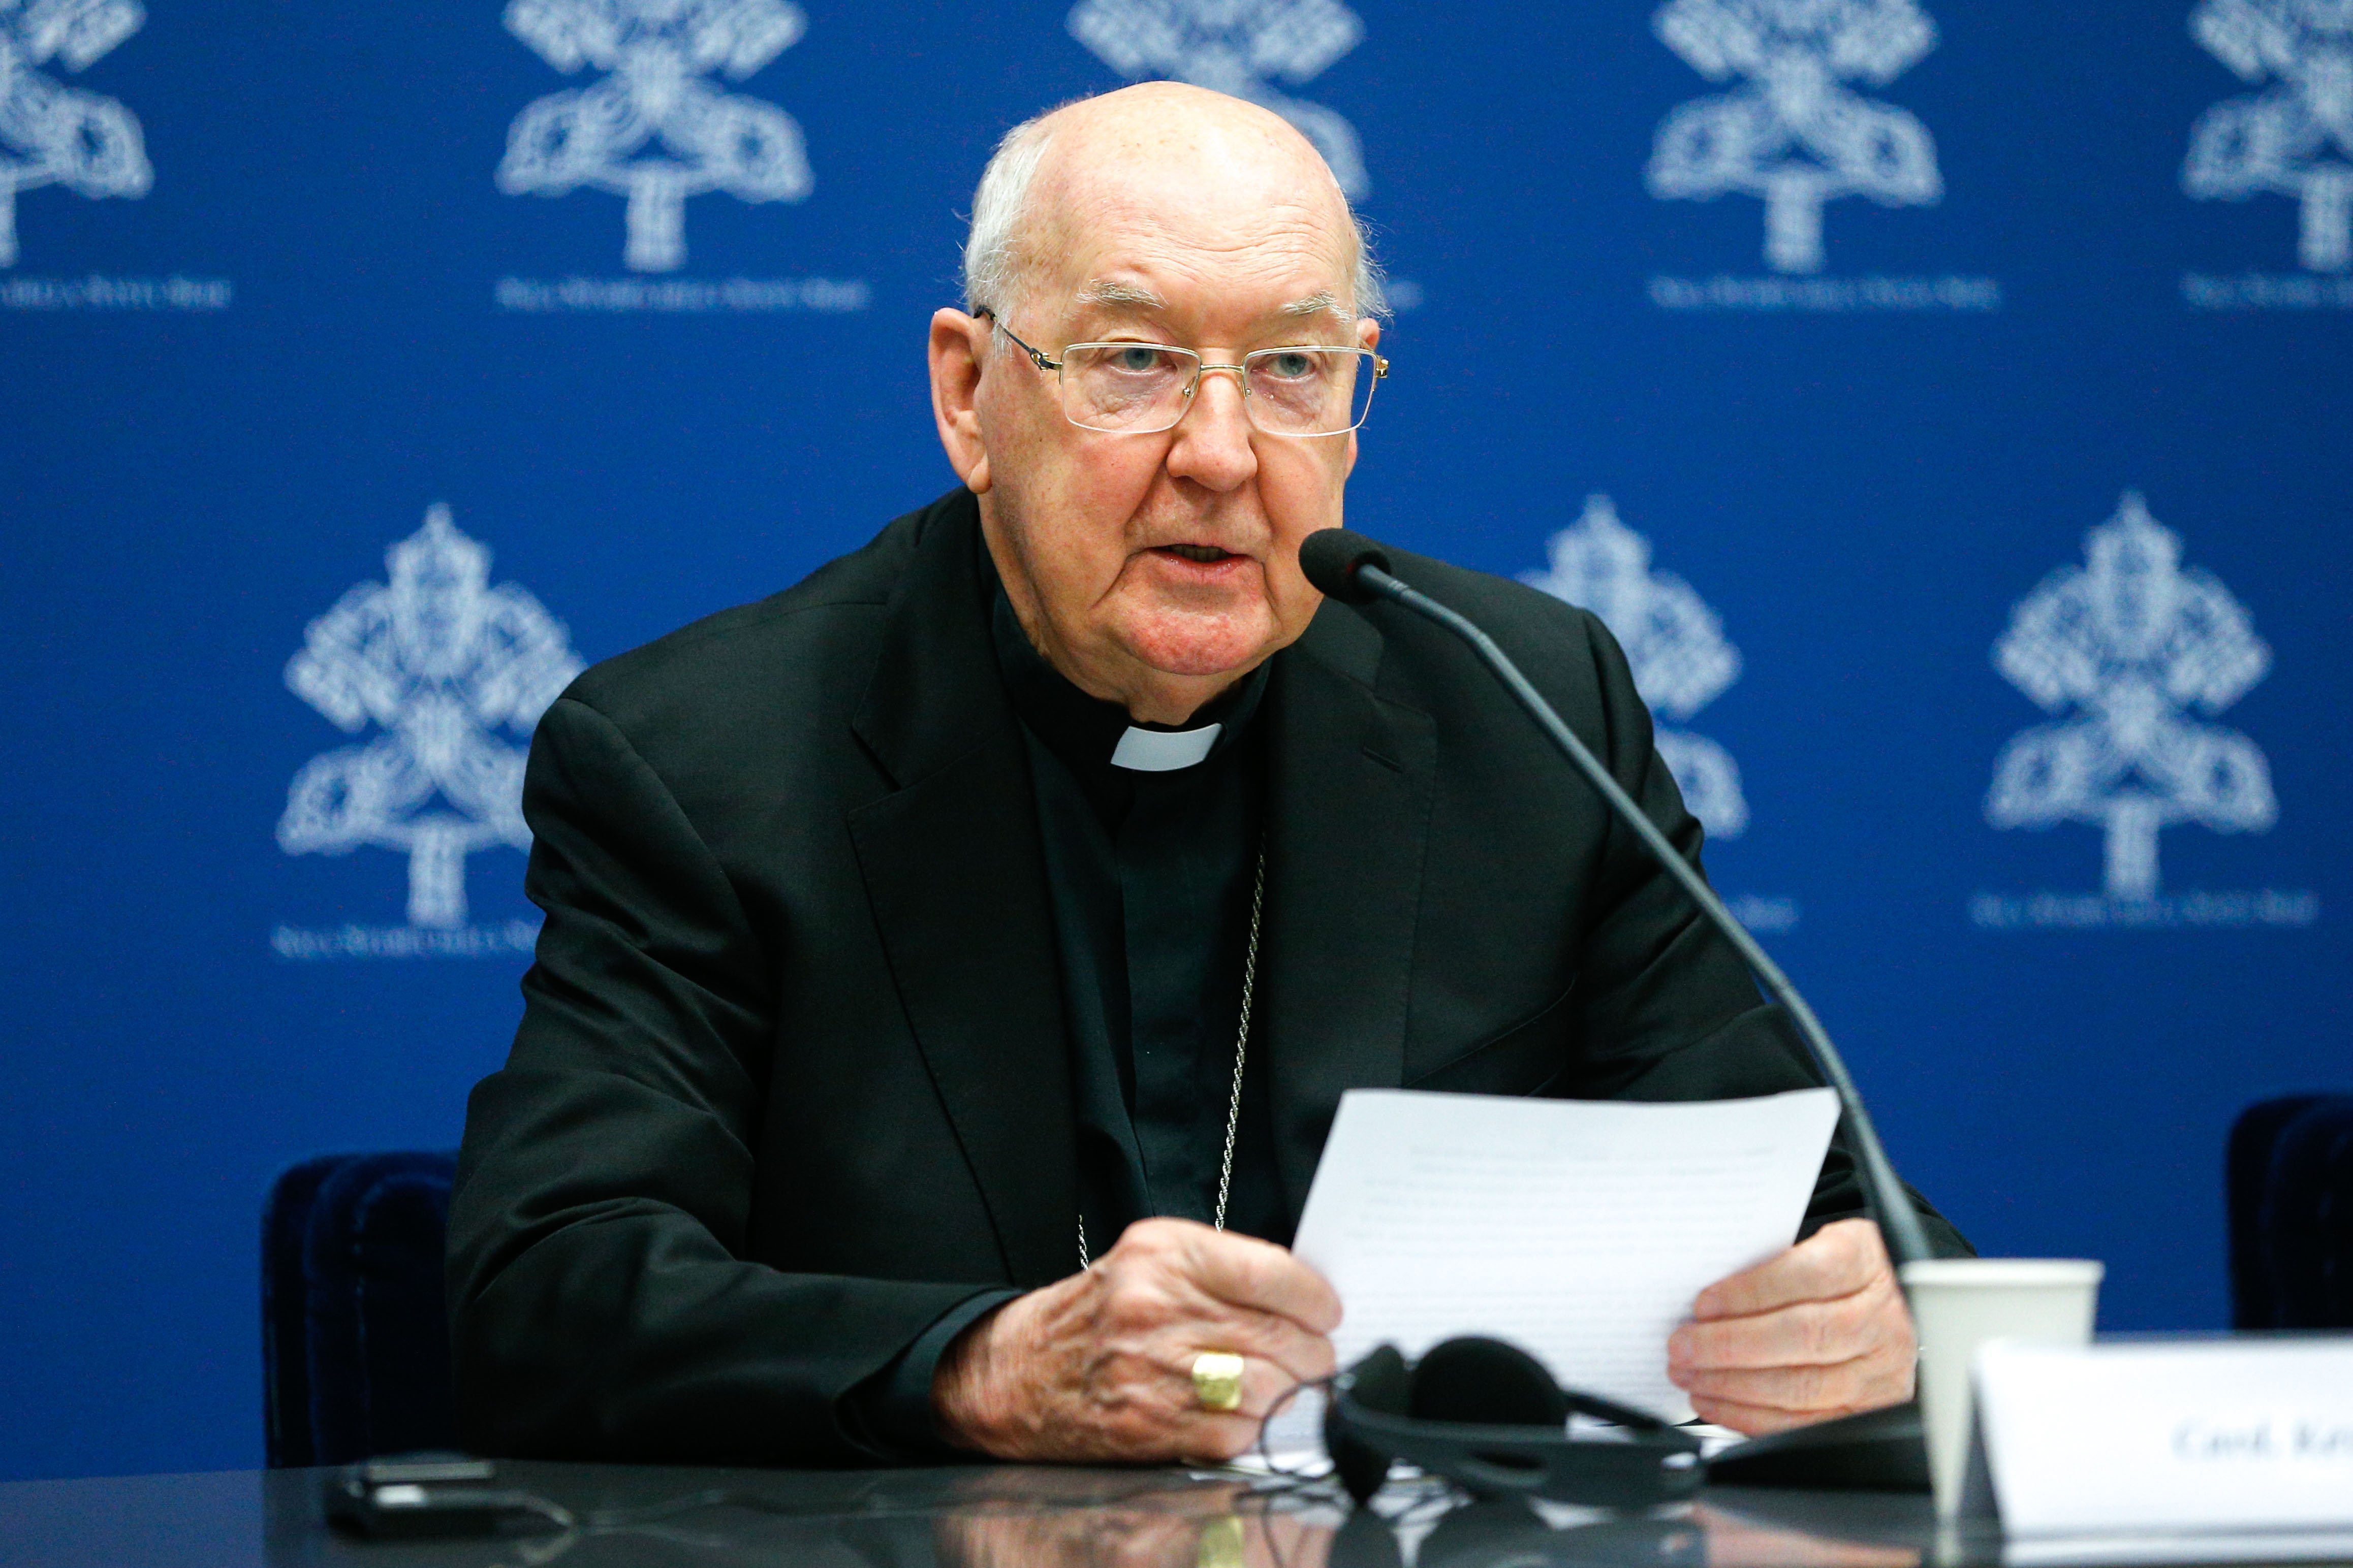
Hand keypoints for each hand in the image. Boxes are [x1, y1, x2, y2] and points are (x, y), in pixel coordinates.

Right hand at [931, 1217, 1341, 1462]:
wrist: (1017, 1371)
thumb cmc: (1098, 1313)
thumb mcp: (1150, 1257)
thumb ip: (1224, 1266)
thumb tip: (1305, 1296)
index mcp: (1165, 1253)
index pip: (1274, 1273)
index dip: (1317, 1299)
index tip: (1328, 1311)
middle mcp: (1158, 1306)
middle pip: (1280, 1335)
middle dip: (1314, 1351)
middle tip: (1318, 1355)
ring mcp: (1155, 1368)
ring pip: (1269, 1387)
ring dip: (1292, 1391)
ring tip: (1287, 1384)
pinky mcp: (1152, 1423)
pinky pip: (1238, 1432)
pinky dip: (1256, 1427)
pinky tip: (1247, 1413)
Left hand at [1665, 1218, 1915, 1434]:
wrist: (1890, 1304)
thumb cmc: (1837, 1271)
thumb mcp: (1815, 1244)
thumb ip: (1770, 1262)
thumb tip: (1706, 1298)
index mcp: (1864, 1264)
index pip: (1808, 1276)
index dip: (1751, 1292)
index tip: (1703, 1304)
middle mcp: (1879, 1320)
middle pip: (1803, 1336)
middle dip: (1731, 1345)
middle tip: (1682, 1346)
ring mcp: (1878, 1371)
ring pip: (1802, 1386)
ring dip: (1733, 1385)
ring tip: (1689, 1375)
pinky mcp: (1866, 1410)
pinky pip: (1803, 1423)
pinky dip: (1751, 1417)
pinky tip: (1715, 1402)